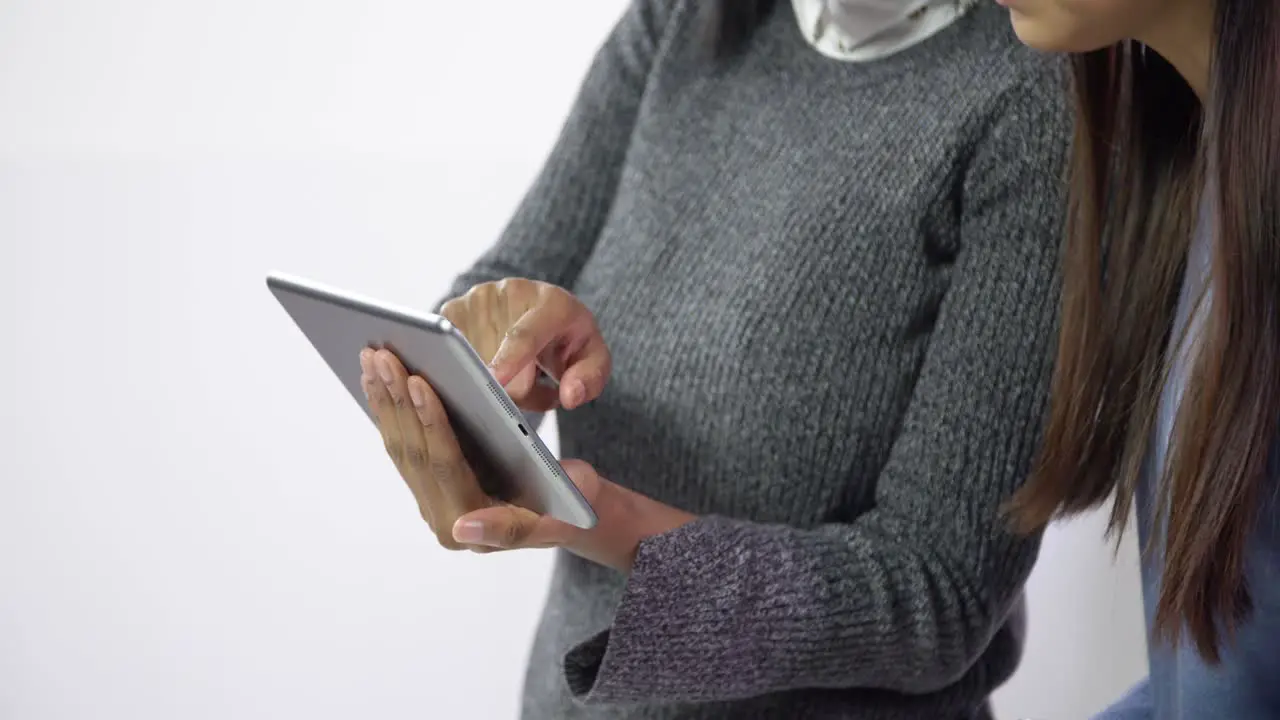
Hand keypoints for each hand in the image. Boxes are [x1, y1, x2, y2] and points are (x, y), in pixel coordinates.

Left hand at [361, 348, 694, 570]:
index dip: (430, 421)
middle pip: (413, 451)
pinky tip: (378, 375)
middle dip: (397, 399)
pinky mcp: (428, 480)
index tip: (419, 381)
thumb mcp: (560, 514)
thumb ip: (512, 528)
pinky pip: (402, 438)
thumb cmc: (572, 506)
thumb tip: (462, 529)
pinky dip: (389, 404)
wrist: (569, 511)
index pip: (443, 464)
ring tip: (374, 357)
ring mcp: (431, 499)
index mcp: (468, 527)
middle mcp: (442, 518)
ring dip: (384, 397)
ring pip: (399, 442)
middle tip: (384, 356)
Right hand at [440, 278, 609, 411]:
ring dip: (491, 382)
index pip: (525, 336)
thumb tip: (569, 396)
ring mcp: (478, 298)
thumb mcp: (593, 360)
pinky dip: (469, 370)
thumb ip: (590, 379)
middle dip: (514, 389)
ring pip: (472, 361)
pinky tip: (490, 363)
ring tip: (515, 371)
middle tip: (534, 385)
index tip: (494, 380)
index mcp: (552, 303)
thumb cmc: (569, 339)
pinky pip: (451, 355)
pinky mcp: (453, 308)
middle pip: (498, 362)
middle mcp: (511, 292)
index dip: (509, 359)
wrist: (544, 310)